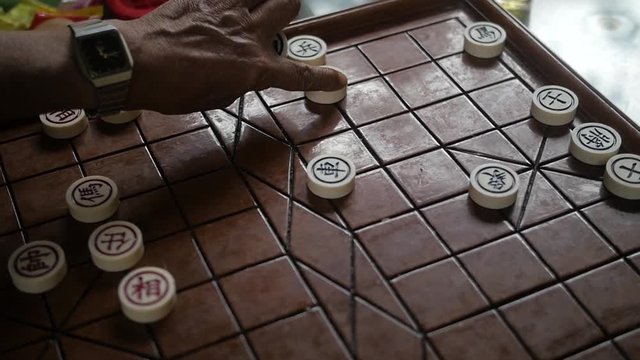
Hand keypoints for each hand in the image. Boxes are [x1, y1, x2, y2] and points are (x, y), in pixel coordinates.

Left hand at [117, 0, 346, 113]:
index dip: (320, 77)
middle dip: (288, 10)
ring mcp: (227, 8)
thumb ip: (239, 81)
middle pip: (288, 3)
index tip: (337, 78)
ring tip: (249, 9)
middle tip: (274, 21)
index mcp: (254, 67)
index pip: (297, 73)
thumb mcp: (215, 98)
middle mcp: (248, 32)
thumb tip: (245, 72)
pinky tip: (217, 7)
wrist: (135, 62)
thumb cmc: (173, 90)